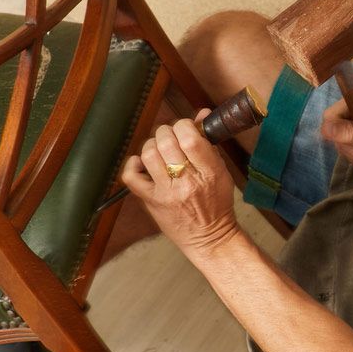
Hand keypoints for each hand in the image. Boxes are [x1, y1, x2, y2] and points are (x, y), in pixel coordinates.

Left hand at [121, 109, 239, 256]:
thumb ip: (208, 143)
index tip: (185, 128)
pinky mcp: (151, 201)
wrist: (209, 238)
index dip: (184, 125)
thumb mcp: (221, 171)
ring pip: (149, 154)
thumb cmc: (217, 203)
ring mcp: (166, 193)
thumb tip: (201, 114)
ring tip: (159, 149)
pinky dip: (133, 164)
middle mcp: (187, 182)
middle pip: (166, 142)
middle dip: (166, 132)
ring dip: (152, 145)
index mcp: (209, 172)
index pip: (190, 138)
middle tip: (171, 137)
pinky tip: (143, 164)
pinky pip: (132, 177)